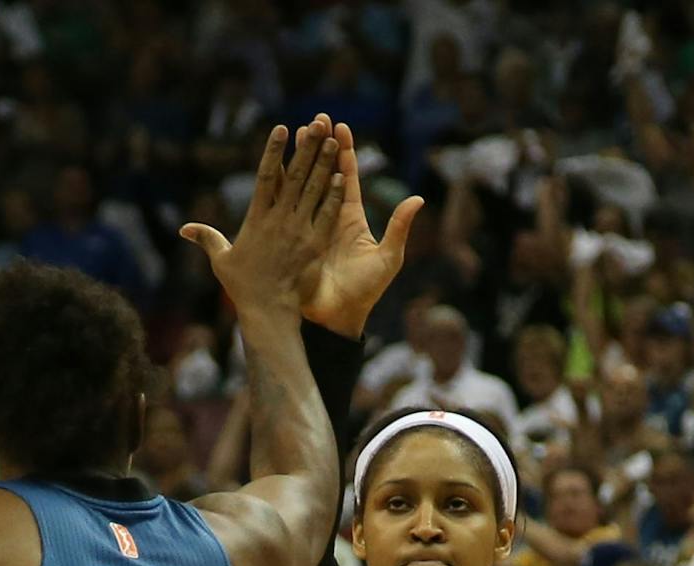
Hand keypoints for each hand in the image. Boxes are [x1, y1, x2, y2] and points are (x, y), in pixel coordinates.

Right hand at [180, 116, 342, 316]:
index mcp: (256, 218)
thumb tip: (184, 229)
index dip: (273, 151)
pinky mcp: (314, 244)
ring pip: (313, 189)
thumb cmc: (243, 287)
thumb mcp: (221, 260)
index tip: (281, 128)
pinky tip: (342, 175)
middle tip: (316, 122)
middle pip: (293, 175)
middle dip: (305, 148)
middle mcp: (278, 219)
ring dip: (323, 164)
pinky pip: (326, 214)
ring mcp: (298, 230)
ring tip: (331, 140)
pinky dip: (334, 194)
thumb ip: (207, 238)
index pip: (265, 176)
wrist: (267, 312)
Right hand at [293, 121, 423, 336]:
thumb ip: (398, 228)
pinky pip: (287, 208)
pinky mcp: (294, 237)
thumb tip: (417, 199)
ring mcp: (309, 225)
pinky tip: (276, 166)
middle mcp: (329, 216)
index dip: (344, 151)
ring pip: (303, 184)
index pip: (347, 176)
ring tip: (294, 133)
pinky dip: (282, 186)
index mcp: (351, 217)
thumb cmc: (365, 292)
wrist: (337, 318)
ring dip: (299, 159)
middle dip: (319, 145)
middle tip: (315, 119)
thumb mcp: (388, 259)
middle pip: (323, 172)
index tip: (340, 126)